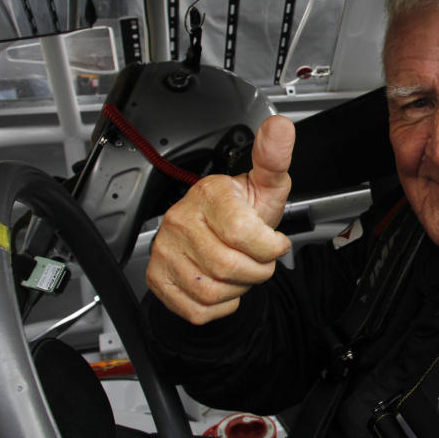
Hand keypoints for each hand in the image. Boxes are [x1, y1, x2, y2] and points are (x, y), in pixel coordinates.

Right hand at [146, 115, 294, 323]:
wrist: (213, 232)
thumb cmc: (241, 211)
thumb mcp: (265, 185)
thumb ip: (274, 159)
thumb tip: (280, 127)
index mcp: (208, 195)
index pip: (242, 233)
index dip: (269, 246)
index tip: (275, 242)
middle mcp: (180, 221)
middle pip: (230, 266)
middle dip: (257, 270)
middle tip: (259, 259)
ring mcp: (165, 251)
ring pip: (213, 292)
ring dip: (238, 288)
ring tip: (240, 269)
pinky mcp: (158, 279)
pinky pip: (197, 310)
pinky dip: (219, 306)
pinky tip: (223, 284)